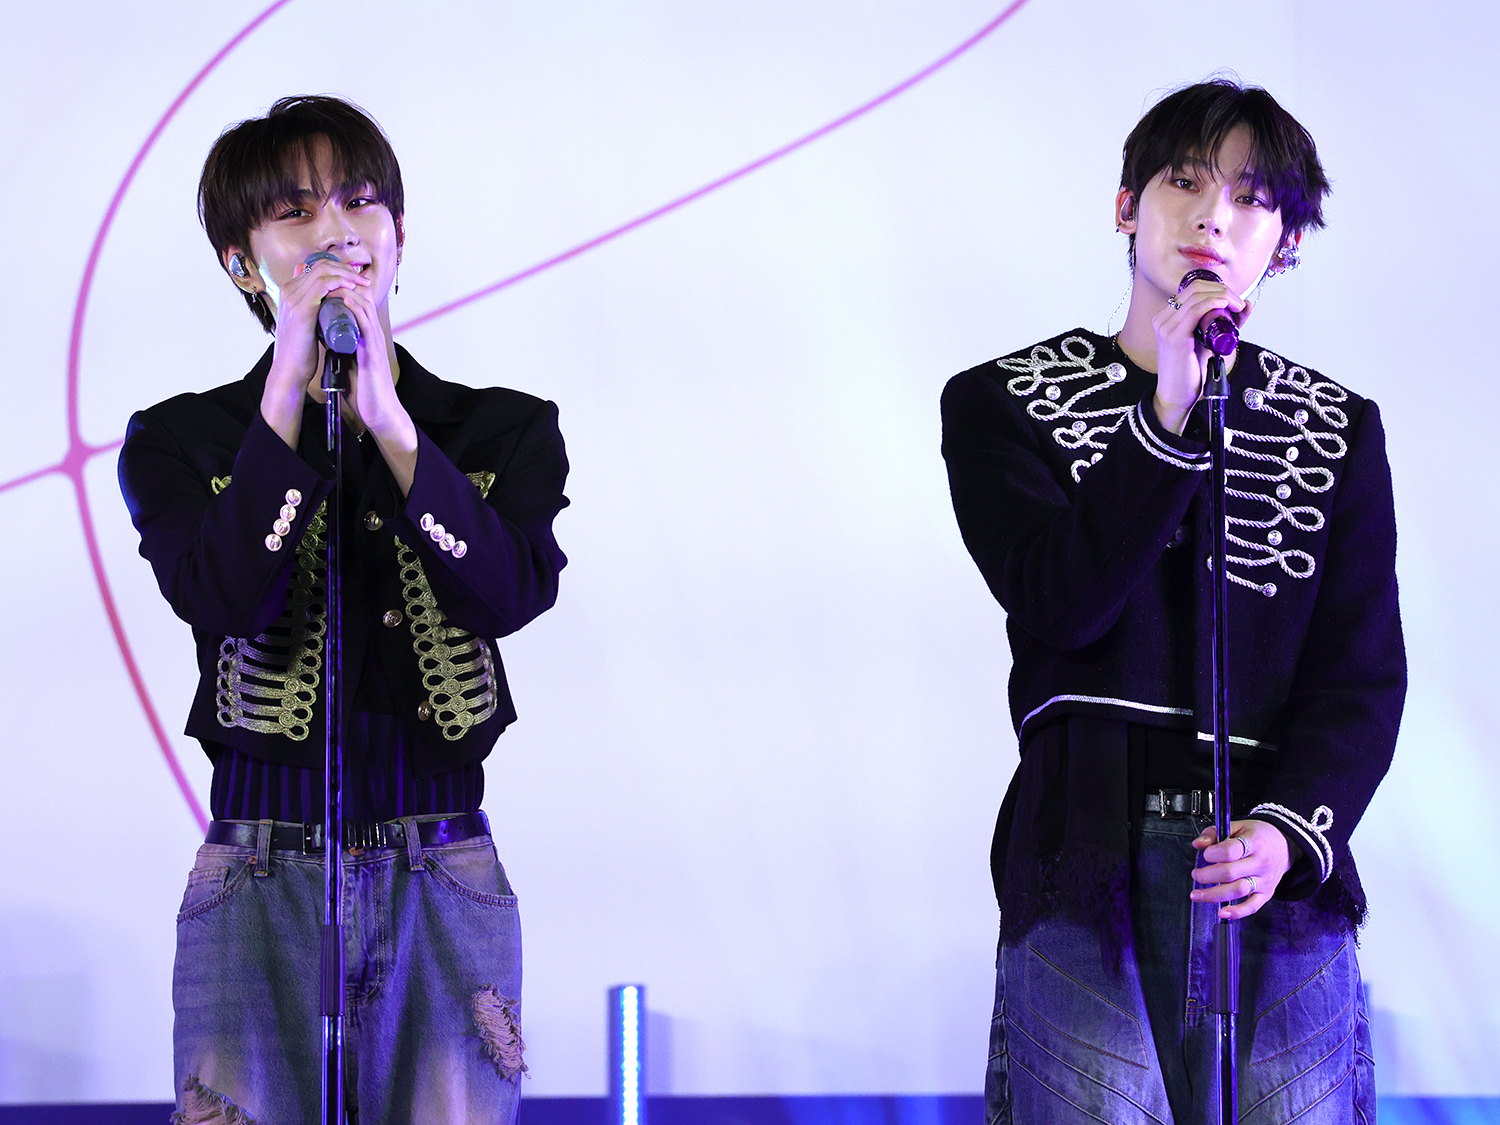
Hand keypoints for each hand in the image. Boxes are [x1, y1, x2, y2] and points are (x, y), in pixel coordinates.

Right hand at [260, 255, 373, 446]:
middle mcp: (288, 290)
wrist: (290, 370)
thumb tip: (328, 303)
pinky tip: (352, 289)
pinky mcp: (301, 309)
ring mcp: (293, 298)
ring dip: (347, 275)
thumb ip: (313, 311)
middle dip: (346, 269)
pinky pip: (323, 285)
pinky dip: (340, 283)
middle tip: (363, 280)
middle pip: (321, 265)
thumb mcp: (307, 324)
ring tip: (363, 284)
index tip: (357, 279)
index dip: (339, 269)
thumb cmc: (301, 350)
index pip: (316, 267)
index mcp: (290, 292)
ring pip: (324, 272)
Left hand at [333, 266, 417, 493]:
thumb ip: (340, 347)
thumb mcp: (347, 361)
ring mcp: (373, 341)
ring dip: (347, 289)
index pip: (356, 301)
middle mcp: (371, 333)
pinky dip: (355, 309)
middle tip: (324, 271)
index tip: (322, 277)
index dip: (341, 285)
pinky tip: (343, 299)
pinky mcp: (372, 351)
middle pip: (361, 295)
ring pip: (363, 305)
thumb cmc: (363, 389)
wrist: (377, 411)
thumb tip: (324, 337)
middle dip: (343, 280)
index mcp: (365, 335)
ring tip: (330, 279)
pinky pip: (364, 323)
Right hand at [1150, 276, 1250, 434]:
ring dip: (1224, 295)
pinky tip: (1227, 305)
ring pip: (1198, 294)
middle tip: (1239, 303)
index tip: (1234, 299)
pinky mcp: (1174, 336)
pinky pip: (1196, 309)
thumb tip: (1247, 304)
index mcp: (1167, 317)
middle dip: (1223, 289)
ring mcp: (1166, 326)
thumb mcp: (1209, 343)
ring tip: (1238, 306)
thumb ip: (1224, 324)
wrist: (1176, 396)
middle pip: (1196, 287)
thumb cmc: (1190, 372)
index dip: (1217, 287)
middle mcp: (1163, 319)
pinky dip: (1215, 302)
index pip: (1193, 289)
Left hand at [1190, 818, 1288, 919]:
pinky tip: (1222, 913)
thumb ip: (1214, 833)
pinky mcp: (1267, 893)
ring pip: (1238, 891)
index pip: (1230, 851)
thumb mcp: (1238, 826)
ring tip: (1197, 894)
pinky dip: (1237, 912)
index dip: (1212, 854)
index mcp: (1254, 843)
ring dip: (1214, 895)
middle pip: (1230, 873)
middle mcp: (1261, 863)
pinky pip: (1252, 906)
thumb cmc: (1258, 835)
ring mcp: (1265, 880)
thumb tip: (1198, 844)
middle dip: (1207, 876)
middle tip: (1196, 874)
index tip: (1205, 854)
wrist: (1285, 845)